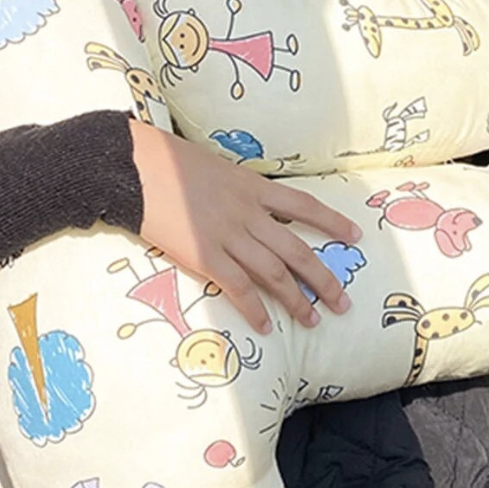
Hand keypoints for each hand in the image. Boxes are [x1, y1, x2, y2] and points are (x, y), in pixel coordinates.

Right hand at [130, 120, 360, 334]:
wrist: (132, 166)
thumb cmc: (167, 161)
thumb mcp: (215, 166)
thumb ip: (237, 188)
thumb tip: (251, 204)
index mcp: (252, 186)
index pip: (304, 206)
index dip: (332, 222)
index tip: (355, 236)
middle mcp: (247, 213)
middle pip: (296, 250)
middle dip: (324, 278)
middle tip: (343, 302)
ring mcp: (227, 235)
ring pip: (273, 273)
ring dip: (296, 300)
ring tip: (313, 320)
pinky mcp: (203, 255)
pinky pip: (237, 288)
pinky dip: (254, 309)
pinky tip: (266, 326)